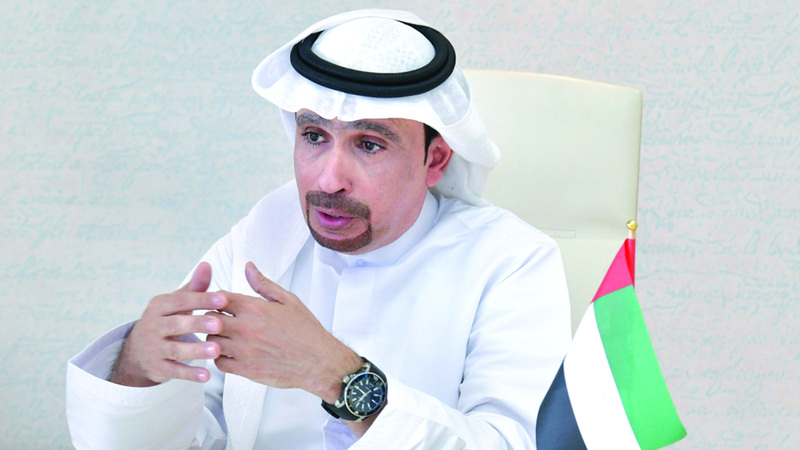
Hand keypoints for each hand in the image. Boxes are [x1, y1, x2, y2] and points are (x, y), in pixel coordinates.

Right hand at [108, 262, 227, 386]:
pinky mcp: (158, 367)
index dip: (202, 300)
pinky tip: (206, 375)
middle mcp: (154, 326)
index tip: (223, 299)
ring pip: (176, 349)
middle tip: (219, 324)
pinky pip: (174, 371)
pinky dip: (189, 374)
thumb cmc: (166, 320)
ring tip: (216, 350)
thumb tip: (207, 265)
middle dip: (198, 324)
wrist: (137, 351)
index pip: (181, 301)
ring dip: (196, 350)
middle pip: (176, 324)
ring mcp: (154, 348)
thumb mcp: (176, 303)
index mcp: (160, 306)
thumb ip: (194, 287)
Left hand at [207, 262, 361, 402]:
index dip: (217, 299)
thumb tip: (248, 267)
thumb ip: (263, 284)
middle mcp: (244, 328)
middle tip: (221, 320)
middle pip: (209, 318)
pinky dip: (220, 357)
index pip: (219, 297)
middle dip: (212, 317)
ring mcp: (242, 350)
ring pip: (210, 340)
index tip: (222, 303)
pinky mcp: (244, 369)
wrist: (318, 361)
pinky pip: (218, 362)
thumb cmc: (306, 331)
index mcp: (254, 308)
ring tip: (225, 337)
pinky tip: (230, 353)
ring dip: (214, 337)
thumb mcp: (288, 300)